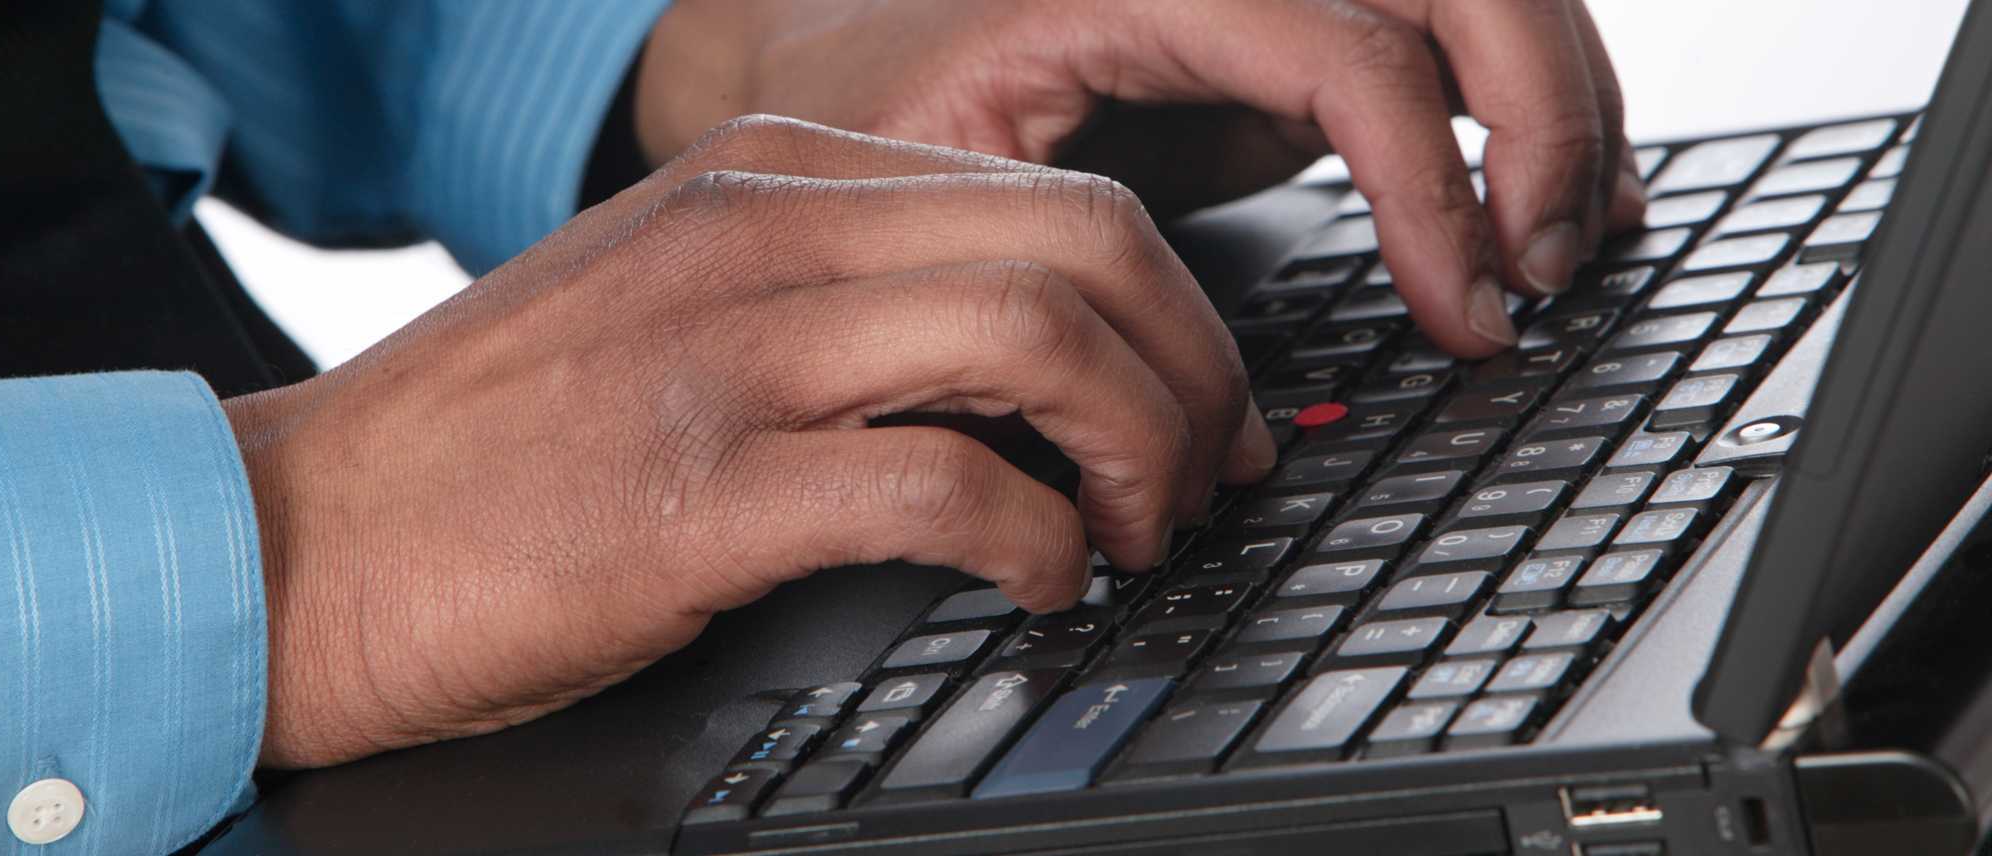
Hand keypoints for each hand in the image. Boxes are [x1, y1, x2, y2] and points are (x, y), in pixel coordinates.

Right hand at [226, 117, 1274, 766]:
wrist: (303, 535)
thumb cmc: (494, 442)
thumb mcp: (679, 306)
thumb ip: (842, 298)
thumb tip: (1026, 362)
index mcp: (769, 180)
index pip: (1051, 194)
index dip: (1173, 303)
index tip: (1203, 396)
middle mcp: (760, 236)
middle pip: (1084, 245)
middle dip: (1194, 367)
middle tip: (1209, 469)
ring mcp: (729, 355)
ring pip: (1040, 343)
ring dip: (1140, 451)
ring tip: (1142, 531)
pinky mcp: (698, 494)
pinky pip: (947, 492)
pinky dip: (1040, 544)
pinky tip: (1043, 583)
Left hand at [637, 0, 1645, 356]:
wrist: (819, 30)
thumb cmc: (857, 98)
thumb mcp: (925, 179)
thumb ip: (1055, 250)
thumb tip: (1175, 394)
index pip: (1347, 48)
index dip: (1432, 184)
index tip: (1467, 309)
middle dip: (1537, 119)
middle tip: (1544, 268)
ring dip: (1552, 105)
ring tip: (1569, 239)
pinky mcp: (1274, 26)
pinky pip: (1431, 37)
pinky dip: (1511, 103)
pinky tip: (1551, 184)